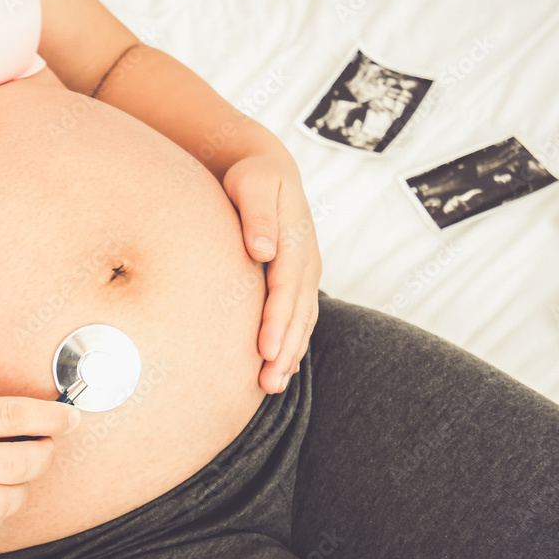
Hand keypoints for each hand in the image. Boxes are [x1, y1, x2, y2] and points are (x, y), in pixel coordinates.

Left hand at [223, 154, 321, 393]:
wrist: (268, 173)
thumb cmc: (252, 178)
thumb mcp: (252, 184)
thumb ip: (258, 215)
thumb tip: (263, 250)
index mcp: (295, 239)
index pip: (286, 287)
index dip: (277, 320)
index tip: (265, 349)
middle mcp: (306, 261)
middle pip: (298, 312)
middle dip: (285, 349)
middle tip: (268, 382)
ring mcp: (306, 273)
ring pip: (302, 320)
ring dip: (290, 354)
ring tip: (273, 385)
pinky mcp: (299, 282)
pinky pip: (300, 318)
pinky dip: (292, 344)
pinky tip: (280, 368)